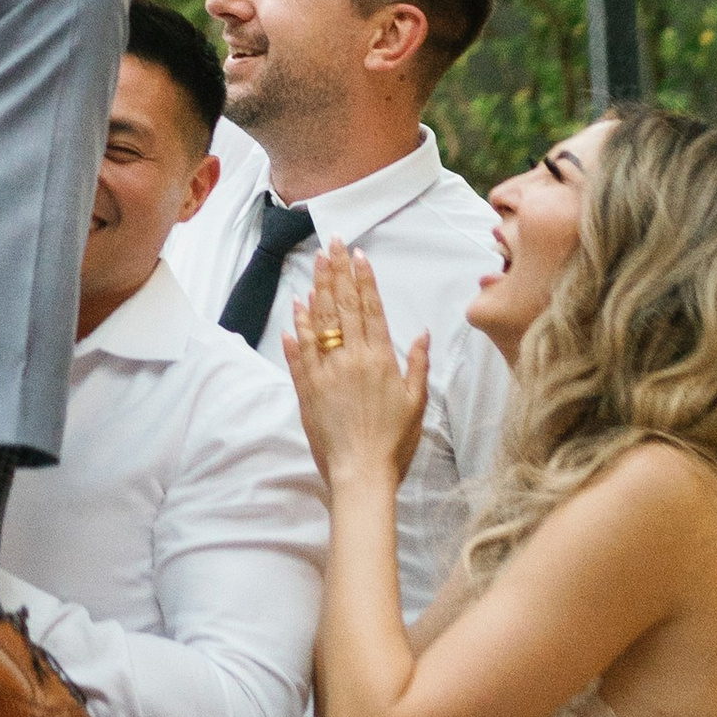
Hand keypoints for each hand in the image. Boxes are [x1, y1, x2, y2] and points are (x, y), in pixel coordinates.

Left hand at [284, 245, 428, 491]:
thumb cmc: (395, 441)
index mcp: (380, 360)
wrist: (362, 473)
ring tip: (316, 263)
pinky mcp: (307, 389)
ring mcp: (326, 372)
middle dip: (338, 272)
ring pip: (320, 322)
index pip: (371, 309)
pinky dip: (297, 328)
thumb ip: (417, 364)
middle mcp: (351, 359)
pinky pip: (299, 353)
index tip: (358, 254)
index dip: (364, 280)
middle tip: (333, 243)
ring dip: (317, 290)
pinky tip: (295, 308)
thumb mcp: (416, 402)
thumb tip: (421, 332)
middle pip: (343, 307)